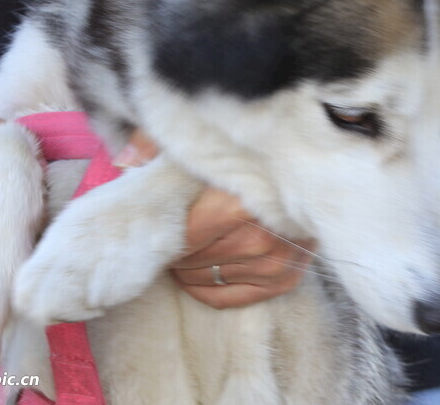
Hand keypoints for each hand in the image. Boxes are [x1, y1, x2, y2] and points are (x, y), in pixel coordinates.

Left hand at [114, 132, 314, 309]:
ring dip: (190, 266)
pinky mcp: (286, 278)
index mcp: (237, 204)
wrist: (314, 169)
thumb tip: (124, 159)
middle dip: (176, 248)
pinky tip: (204, 268)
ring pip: (204, 279)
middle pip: (191, 261)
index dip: (165, 231)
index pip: (183, 238)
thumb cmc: (249, 154)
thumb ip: (160, 145)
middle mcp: (260, 239)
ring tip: (191, 245)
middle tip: (176, 229)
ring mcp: (276, 263)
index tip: (161, 218)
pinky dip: (206, 287)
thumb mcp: (203, 141)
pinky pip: (226, 297)